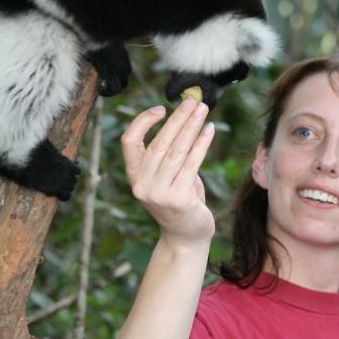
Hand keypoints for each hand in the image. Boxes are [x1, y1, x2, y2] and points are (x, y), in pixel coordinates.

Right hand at [121, 98, 215, 248]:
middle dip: (178, 119)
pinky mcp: (178, 199)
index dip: (143, 122)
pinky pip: (192, 163)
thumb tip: (186, 120)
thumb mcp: (165, 178)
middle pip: (159, 142)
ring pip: (177, 151)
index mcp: (134, 176)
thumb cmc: (178, 201)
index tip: (161, 108)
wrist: (185, 237)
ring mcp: (159, 193)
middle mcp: (142, 184)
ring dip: (192, 127)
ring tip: (203, 109)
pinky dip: (202, 144)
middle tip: (192, 101)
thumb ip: (169, 155)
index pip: (129, 141)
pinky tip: (209, 130)